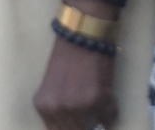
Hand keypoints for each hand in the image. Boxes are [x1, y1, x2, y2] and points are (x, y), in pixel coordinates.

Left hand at [34, 0, 118, 129]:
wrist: (82, 34)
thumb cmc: (67, 56)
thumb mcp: (53, 87)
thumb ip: (59, 110)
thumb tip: (74, 126)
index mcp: (43, 106)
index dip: (71, 127)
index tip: (78, 122)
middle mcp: (57, 110)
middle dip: (86, 123)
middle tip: (91, 109)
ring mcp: (77, 107)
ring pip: (94, 125)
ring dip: (98, 115)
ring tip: (96, 95)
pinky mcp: (98, 100)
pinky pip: (110, 116)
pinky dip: (111, 107)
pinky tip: (105, 89)